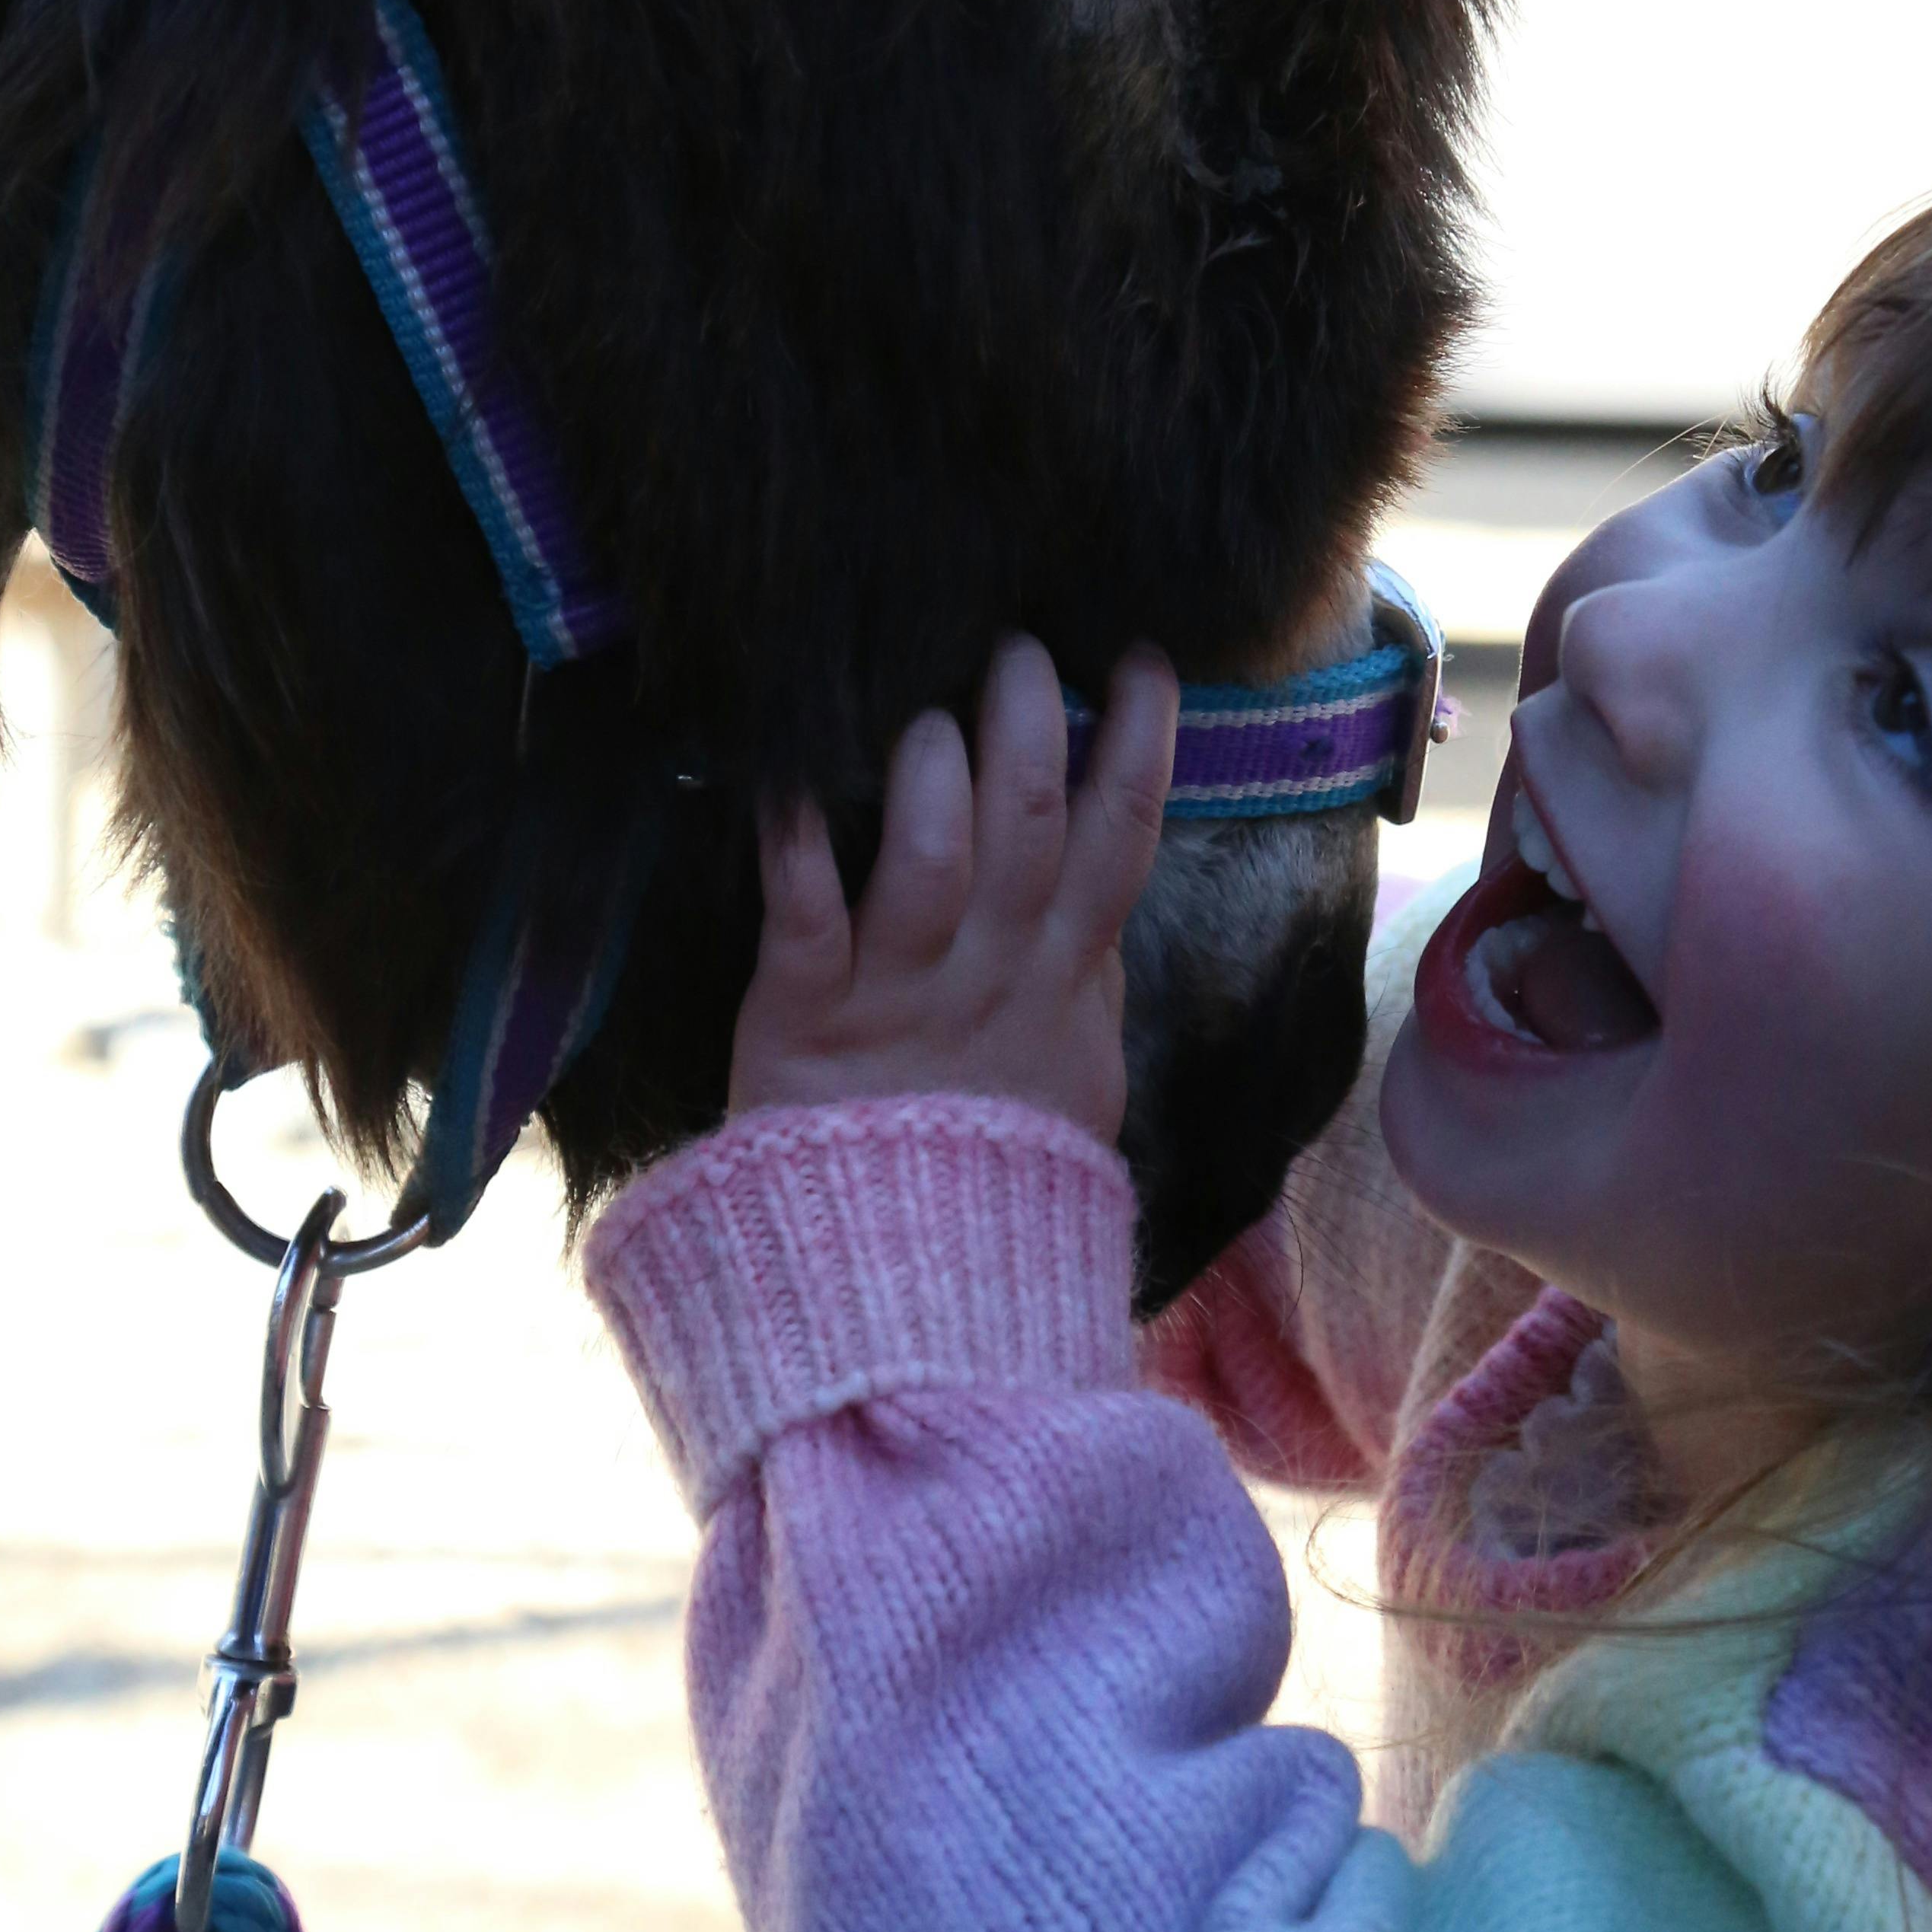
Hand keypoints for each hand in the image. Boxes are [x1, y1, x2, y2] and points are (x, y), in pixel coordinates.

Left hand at [731, 638, 1178, 1141]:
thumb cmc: (992, 1170)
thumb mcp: (1075, 1077)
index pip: (1123, 840)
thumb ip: (1085, 979)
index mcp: (1061, 976)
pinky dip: (795, 841)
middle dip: (1031, 723)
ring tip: (928, 712)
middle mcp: (992, 970)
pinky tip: (785, 775)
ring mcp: (901, 991)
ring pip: (933, 857)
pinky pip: (805, 911)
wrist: (913, 1286)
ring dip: (933, 774)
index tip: (1146, 660)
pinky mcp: (806, 1015)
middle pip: (1033, 823)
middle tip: (1019, 645)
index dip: (1141, 745)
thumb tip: (1104, 900)